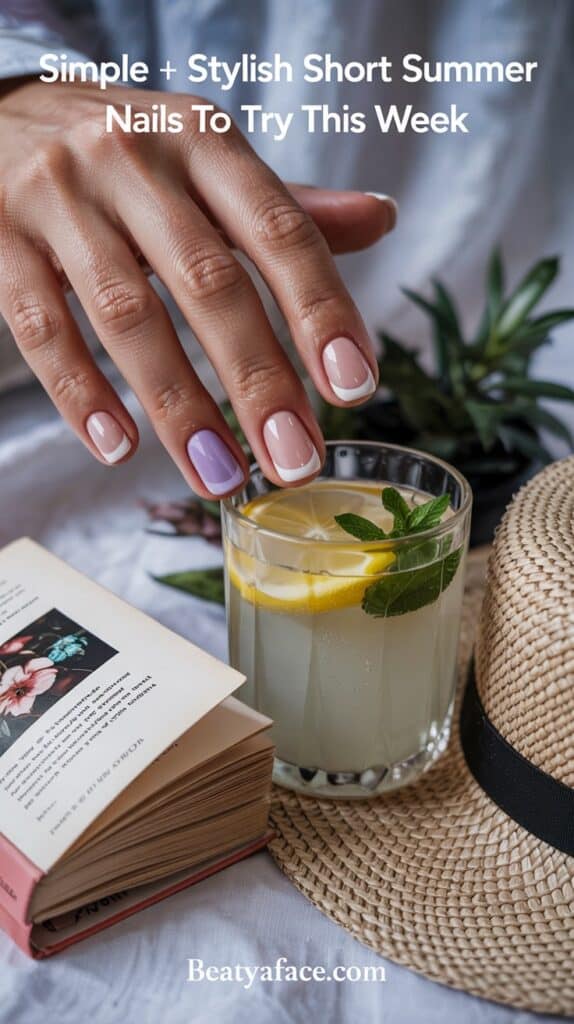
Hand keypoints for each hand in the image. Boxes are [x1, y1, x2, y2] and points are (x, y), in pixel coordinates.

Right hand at [0, 80, 395, 494]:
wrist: (2, 112)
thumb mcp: (208, 159)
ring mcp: (61, 199)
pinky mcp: (0, 238)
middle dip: (259, 382)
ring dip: (180, 407)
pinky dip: (81, 393)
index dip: (322, 310)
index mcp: (205, 140)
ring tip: (221, 477)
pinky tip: (119, 448)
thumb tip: (381, 219)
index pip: (280, 230)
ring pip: (127, 315)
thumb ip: (286, 204)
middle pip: (209, 282)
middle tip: (296, 462)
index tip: (356, 388)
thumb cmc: (128, 155)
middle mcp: (136, 160)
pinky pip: (41, 326)